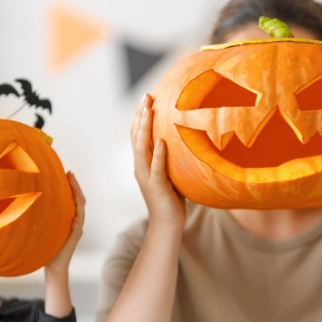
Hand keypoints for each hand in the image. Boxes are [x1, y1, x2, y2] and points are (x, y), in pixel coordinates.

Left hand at [45, 172, 84, 274]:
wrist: (53, 265)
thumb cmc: (47, 246)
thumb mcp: (45, 227)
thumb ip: (44, 216)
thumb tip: (28, 200)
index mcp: (69, 217)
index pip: (74, 198)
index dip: (72, 186)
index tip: (68, 173)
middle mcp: (76, 221)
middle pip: (80, 201)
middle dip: (76, 187)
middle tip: (71, 174)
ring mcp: (76, 230)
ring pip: (81, 211)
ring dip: (78, 199)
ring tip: (75, 188)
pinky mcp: (74, 239)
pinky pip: (77, 228)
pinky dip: (77, 222)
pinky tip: (75, 217)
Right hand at [132, 94, 184, 230]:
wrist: (167, 224)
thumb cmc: (172, 199)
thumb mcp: (171, 173)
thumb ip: (172, 158)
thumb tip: (186, 139)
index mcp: (142, 163)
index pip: (137, 135)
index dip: (139, 116)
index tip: (146, 98)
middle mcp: (140, 167)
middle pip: (135, 136)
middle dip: (139, 115)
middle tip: (145, 96)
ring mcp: (146, 177)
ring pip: (141, 148)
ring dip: (145, 128)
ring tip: (149, 111)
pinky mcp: (157, 187)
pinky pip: (156, 168)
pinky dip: (158, 154)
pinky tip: (162, 142)